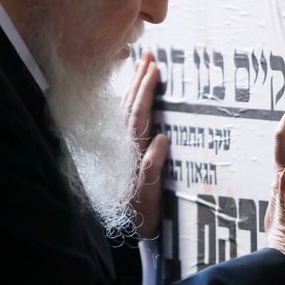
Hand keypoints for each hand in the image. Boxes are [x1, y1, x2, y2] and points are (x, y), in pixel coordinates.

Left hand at [124, 51, 166, 237]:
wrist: (130, 229)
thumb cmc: (143, 213)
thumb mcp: (150, 195)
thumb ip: (152, 168)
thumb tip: (161, 138)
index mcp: (131, 152)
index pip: (138, 113)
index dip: (145, 90)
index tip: (153, 67)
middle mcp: (124, 146)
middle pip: (130, 105)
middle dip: (138, 79)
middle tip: (147, 55)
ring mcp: (122, 147)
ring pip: (126, 109)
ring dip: (133, 86)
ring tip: (141, 65)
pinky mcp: (124, 152)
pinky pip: (125, 119)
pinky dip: (129, 102)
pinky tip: (131, 93)